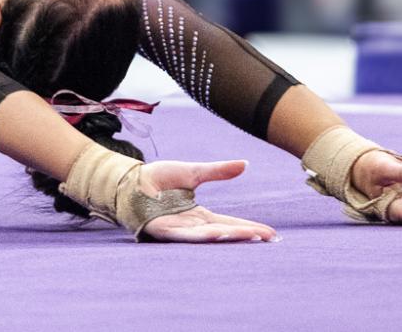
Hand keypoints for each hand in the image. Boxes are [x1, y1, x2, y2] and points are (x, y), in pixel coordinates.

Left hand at [137, 159, 277, 242]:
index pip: (230, 224)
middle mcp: (192, 226)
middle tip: (267, 239)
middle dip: (245, 236)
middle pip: (223, 233)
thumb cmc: (158, 178)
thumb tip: (244, 164)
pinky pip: (185, 235)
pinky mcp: (164, 230)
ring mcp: (179, 230)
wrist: (131, 179)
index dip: (250, 228)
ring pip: (207, 237)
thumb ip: (217, 171)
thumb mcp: (192, 172)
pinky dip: (201, 236)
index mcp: (200, 215)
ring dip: (228, 237)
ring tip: (249, 236)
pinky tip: (217, 234)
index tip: (270, 233)